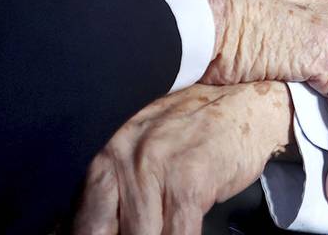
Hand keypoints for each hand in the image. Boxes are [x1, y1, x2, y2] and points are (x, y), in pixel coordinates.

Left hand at [72, 82, 292, 234]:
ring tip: (158, 234)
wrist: (245, 105)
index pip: (83, 217)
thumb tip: (95, 227)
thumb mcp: (145, 149)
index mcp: (108, 154)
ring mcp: (155, 170)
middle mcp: (124, 159)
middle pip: (101, 231)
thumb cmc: (196, 129)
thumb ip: (120, 186)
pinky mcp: (188, 184)